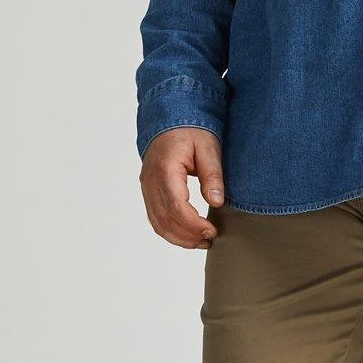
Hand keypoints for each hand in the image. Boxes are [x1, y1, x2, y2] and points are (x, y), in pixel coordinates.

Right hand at [140, 127, 225, 248]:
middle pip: (164, 219)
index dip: (193, 224)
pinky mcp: (149, 191)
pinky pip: (155, 218)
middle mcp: (150, 180)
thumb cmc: (191, 131)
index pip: (176, 206)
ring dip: (179, 238)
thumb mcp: (208, 147)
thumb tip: (216, 202)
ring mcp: (146, 187)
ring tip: (202, 242)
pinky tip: (188, 235)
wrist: (171, 120)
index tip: (211, 231)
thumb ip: (212, 175)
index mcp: (165, 169)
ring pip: (157, 223)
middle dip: (188, 235)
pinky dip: (170, 231)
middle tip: (210, 239)